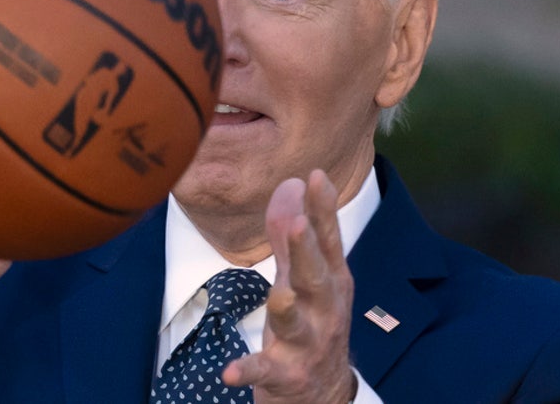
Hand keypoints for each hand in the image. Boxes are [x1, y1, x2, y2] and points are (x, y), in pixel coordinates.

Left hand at [222, 169, 356, 402]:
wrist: (324, 395)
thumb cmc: (313, 324)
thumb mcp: (303, 278)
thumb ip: (293, 235)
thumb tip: (290, 184)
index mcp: (330, 282)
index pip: (327, 241)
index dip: (323, 210)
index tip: (317, 177)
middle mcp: (324, 310)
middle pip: (317, 278)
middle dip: (307, 251)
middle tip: (298, 224)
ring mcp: (308, 344)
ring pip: (297, 325)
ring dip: (288, 309)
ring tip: (278, 296)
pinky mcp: (287, 375)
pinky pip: (266, 371)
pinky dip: (249, 370)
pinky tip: (229, 372)